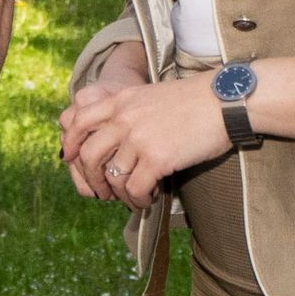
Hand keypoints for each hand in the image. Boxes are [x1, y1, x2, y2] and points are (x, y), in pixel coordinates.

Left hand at [62, 66, 229, 208]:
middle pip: (88, 154)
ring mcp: (138, 138)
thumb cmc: (195, 100)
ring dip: (119, 194)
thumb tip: (119, 136)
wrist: (225, 100)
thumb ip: (130, 111)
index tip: (69, 158)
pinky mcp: (157, 158)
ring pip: (112, 176)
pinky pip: (135, 188)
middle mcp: (124, 118)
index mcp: (121, 100)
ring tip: (133, 197)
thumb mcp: (151, 96)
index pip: (79, 121)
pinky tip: (149, 198)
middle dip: (91, 178)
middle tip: (103, 191)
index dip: (69, 143)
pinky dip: (138, 199)